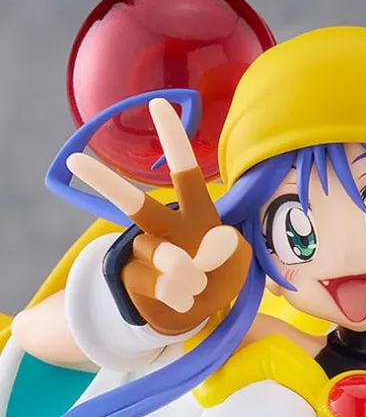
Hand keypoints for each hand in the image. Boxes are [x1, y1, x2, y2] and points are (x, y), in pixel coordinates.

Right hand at [67, 99, 251, 335]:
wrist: (196, 312)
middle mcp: (167, 228)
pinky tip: (187, 301)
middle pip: (136, 206)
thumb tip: (195, 252)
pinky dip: (179, 297)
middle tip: (76, 162)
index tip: (157, 104)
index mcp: (196, 214)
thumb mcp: (237, 264)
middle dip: (107, 184)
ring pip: (161, 255)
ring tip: (199, 285)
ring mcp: (148, 254)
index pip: (185, 173)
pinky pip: (157, 284)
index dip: (174, 140)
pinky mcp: (137, 280)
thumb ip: (229, 252)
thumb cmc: (219, 277)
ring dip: (188, 274)